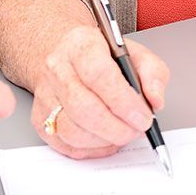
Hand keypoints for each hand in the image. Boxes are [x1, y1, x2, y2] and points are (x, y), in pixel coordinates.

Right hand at [33, 26, 168, 159]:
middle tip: (137, 130)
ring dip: (104, 141)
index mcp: (81, 45)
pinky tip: (106, 139)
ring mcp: (45, 95)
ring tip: (123, 133)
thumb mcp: (136, 54)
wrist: (67, 55)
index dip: (123, 102)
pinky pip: (65, 145)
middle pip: (83, 108)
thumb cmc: (103, 56)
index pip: (99, 75)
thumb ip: (153, 74)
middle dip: (117, 128)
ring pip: (72, 131)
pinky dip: (91, 149)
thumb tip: (155, 101)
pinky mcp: (41, 119)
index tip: (143, 118)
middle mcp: (57, 69)